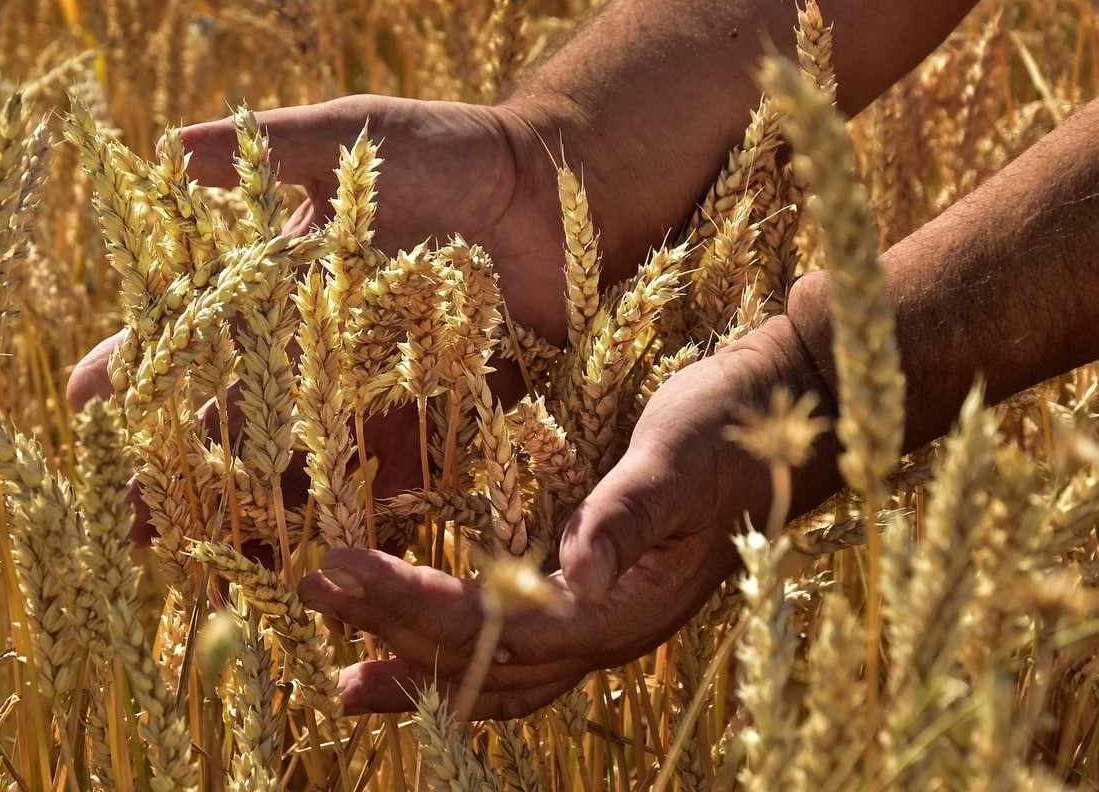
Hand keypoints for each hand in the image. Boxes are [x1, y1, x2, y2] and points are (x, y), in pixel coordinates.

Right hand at [66, 94, 570, 517]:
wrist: (563, 191)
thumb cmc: (455, 152)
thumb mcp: (359, 139)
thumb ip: (279, 147)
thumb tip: (173, 146)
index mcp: (287, 286)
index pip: (199, 331)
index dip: (142, 366)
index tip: (86, 406)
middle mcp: (322, 350)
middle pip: (239, 417)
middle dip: (185, 469)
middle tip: (130, 523)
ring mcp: (378, 393)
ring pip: (303, 464)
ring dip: (258, 513)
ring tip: (209, 562)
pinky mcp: (441, 422)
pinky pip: (393, 479)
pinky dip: (357, 519)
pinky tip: (320, 561)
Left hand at [298, 316, 835, 717]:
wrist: (785, 417)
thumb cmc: (731, 427)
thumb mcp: (677, 456)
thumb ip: (626, 515)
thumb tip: (576, 577)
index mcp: (627, 608)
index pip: (498, 627)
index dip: (413, 606)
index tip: (337, 569)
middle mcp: (612, 633)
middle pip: (488, 665)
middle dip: (394, 634)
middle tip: (312, 591)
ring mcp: (606, 623)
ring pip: (502, 680)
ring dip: (421, 674)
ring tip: (346, 682)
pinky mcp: (596, 599)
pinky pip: (519, 656)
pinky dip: (461, 662)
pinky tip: (415, 654)